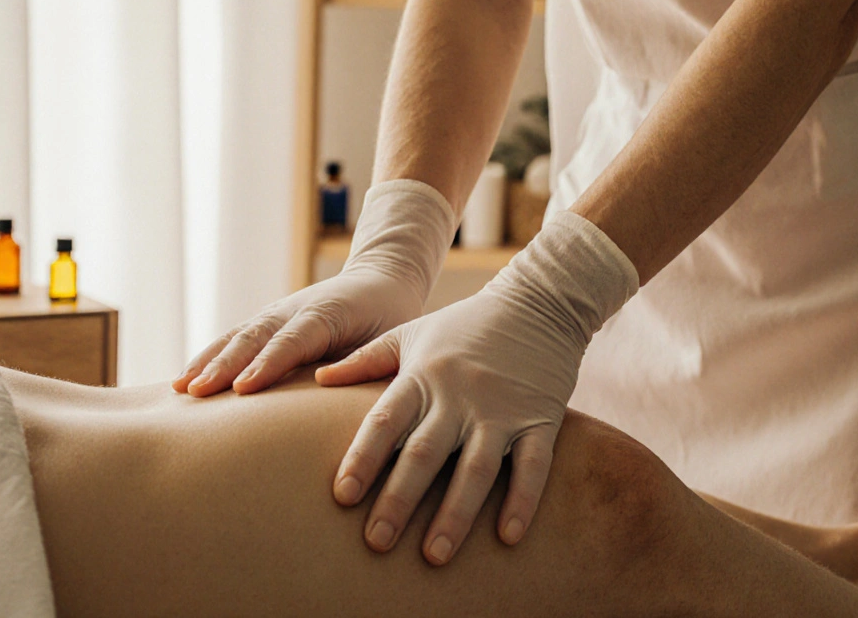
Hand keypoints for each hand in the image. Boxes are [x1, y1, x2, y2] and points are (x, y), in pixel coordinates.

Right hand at [173, 180, 454, 396]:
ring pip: (238, 336)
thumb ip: (372, 362)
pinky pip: (233, 339)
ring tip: (181, 389)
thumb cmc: (391, 318)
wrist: (382, 279)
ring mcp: (277, 313)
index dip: (268, 363)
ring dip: (209, 362)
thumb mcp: (393, 336)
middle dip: (226, 365)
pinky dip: (208, 358)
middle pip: (256, 337)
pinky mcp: (267, 322)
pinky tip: (184, 382)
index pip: (295, 340)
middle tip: (199, 392)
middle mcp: (296, 309)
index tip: (243, 387)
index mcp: (329, 313)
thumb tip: (356, 401)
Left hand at [315, 211, 639, 565]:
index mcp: (422, 376)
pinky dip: (522, 501)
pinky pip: (533, 466)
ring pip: (475, 468)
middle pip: (424, 454)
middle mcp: (459, 396)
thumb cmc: (465, 324)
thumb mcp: (411, 333)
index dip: (363, 458)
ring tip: (433, 555)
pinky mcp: (541, 420)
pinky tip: (508, 537)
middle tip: (376, 543)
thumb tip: (317, 379)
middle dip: (398, 500)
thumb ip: (365, 360)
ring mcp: (501, 410)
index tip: (342, 496)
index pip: (385, 422)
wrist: (539, 302)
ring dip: (454, 514)